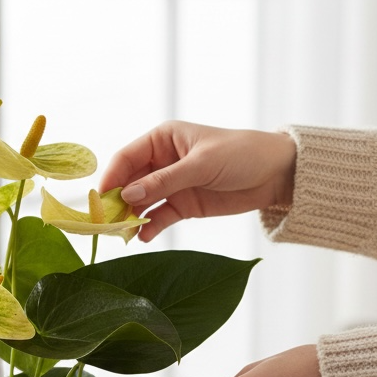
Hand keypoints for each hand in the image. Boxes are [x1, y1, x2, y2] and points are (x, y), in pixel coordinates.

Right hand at [99, 121, 296, 241]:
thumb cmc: (241, 154)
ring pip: (140, 202)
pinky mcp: (182, 205)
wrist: (276, 174)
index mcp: (163, 139)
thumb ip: (163, 181)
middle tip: (108, 223)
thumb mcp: (201, 165)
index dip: (111, 178)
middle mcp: (161, 161)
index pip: (126, 158)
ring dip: (131, 217)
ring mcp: (171, 185)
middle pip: (129, 183)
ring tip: (124, 234)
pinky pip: (158, 217)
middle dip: (117, 202)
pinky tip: (142, 237)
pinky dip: (149, 227)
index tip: (100, 200)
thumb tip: (127, 196)